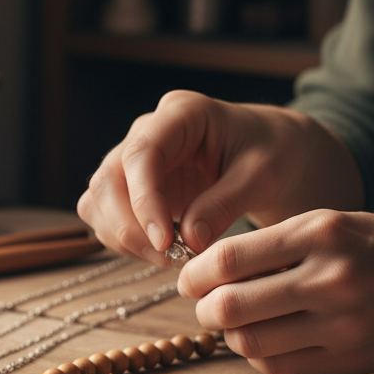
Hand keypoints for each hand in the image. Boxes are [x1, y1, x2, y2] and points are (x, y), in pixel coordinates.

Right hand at [76, 90, 362, 265]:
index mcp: (181, 114)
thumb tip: (188, 240)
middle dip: (131, 227)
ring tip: (171, 259)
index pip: (141, 154)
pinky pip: (104, 217)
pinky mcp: (129, 189)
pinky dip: (122, 241)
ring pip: (98, 201)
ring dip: (124, 238)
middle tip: (171, 259)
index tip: (165, 241)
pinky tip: (158, 252)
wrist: (275, 155)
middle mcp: (146, 133)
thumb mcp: (264, 176)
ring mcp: (132, 161)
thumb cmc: (274, 154)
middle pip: (108, 180)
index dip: (145, 200)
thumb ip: (225, 204)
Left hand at [178, 210, 373, 373]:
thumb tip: (201, 273)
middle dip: (203, 309)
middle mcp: (332, 277)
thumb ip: (269, 246)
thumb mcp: (327, 226)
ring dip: (228, 335)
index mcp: (321, 232)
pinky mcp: (349, 359)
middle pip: (229, 306)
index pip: (227, 259)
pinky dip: (257, 355)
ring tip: (236, 322)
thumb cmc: (372, 248)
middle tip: (206, 305)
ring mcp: (343, 323)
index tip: (190, 279)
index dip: (194, 274)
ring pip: (247, 342)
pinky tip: (267, 339)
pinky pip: (275, 366)